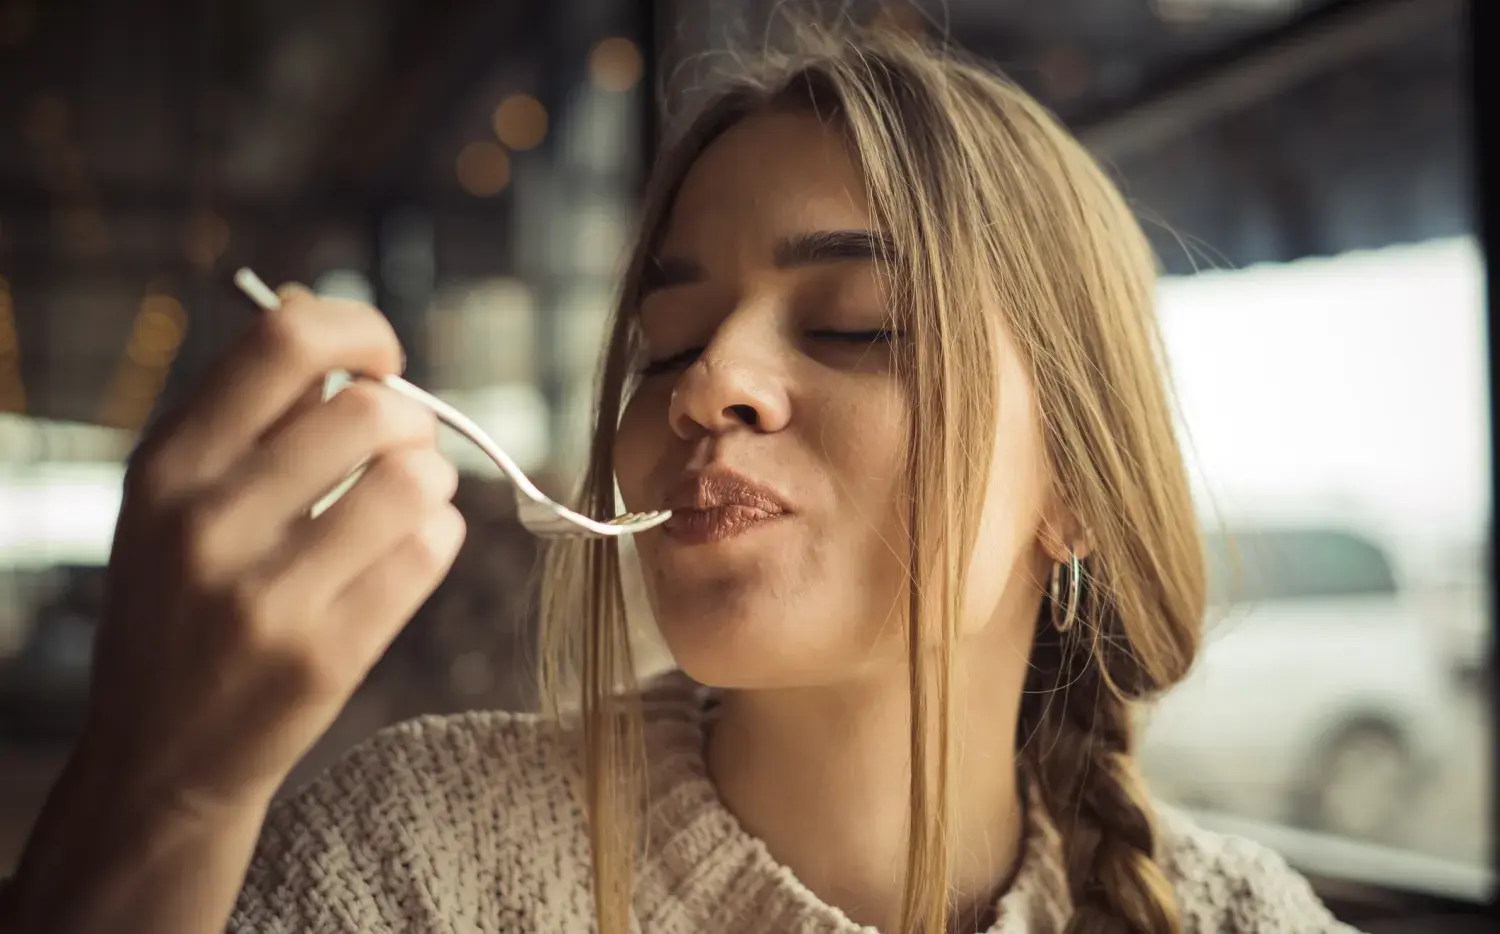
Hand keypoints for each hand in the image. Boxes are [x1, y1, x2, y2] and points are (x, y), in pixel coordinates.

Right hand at [82, 286, 465, 815]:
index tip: (381, 361)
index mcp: (167, 465)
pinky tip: (409, 550)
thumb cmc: (183, 605)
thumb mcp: (175, 500)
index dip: (361, 330)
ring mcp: (264, 596)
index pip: (285, 341)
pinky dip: (439, 538)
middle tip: (400, 449)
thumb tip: (313, 301)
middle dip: (410, 420)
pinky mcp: (323, 656)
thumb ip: (245, 409)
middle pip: (371, 410)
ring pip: (415, 480)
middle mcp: (206, 523)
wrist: (158, 759)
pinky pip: (430, 552)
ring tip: (407, 501)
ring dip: (432, 481)